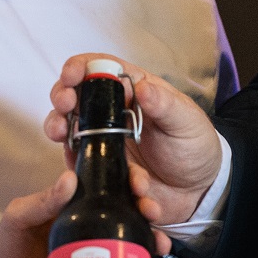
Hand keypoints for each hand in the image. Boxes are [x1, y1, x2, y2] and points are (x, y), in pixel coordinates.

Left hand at [0, 167, 170, 257]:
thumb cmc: (5, 252)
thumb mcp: (18, 220)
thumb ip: (40, 202)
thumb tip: (71, 178)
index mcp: (74, 206)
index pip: (107, 184)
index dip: (127, 179)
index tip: (140, 183)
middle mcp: (90, 226)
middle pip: (127, 210)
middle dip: (147, 207)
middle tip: (152, 213)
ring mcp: (97, 253)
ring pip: (132, 238)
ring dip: (152, 236)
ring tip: (160, 243)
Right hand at [45, 54, 222, 224]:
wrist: (197, 190)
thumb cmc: (194, 145)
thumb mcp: (186, 121)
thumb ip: (165, 104)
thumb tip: (142, 87)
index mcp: (131, 90)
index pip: (98, 68)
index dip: (79, 66)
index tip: (71, 75)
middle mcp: (110, 112)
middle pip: (74, 95)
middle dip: (62, 97)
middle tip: (64, 106)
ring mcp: (101, 141)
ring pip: (67, 129)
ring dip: (59, 129)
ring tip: (64, 136)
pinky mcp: (99, 169)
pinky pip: (83, 169)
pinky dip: (87, 172)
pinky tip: (112, 179)